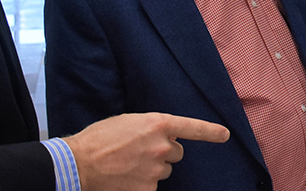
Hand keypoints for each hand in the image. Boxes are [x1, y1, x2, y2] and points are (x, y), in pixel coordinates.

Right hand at [65, 112, 229, 190]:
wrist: (80, 163)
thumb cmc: (101, 138)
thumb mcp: (130, 121)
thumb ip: (152, 128)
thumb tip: (164, 136)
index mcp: (158, 123)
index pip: (193, 127)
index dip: (211, 132)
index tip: (225, 135)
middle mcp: (162, 146)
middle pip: (176, 153)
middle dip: (164, 153)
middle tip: (141, 152)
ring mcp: (156, 170)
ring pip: (165, 171)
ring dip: (153, 169)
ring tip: (130, 164)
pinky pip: (153, 187)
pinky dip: (142, 184)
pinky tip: (126, 178)